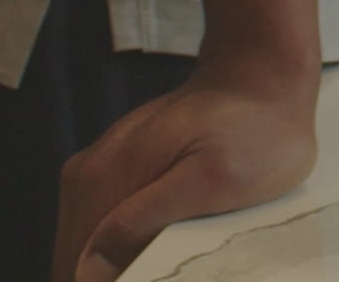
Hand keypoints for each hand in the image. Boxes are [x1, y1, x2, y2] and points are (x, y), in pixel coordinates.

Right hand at [53, 62, 317, 281]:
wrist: (261, 76)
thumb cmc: (252, 130)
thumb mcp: (212, 179)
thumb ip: (143, 220)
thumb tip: (88, 269)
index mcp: (101, 181)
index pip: (76, 270)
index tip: (158, 276)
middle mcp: (86, 176)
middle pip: (77, 261)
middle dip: (118, 276)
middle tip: (171, 267)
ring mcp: (98, 170)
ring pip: (89, 247)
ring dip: (122, 266)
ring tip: (172, 256)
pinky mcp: (115, 170)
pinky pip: (105, 226)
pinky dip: (127, 247)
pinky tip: (165, 243)